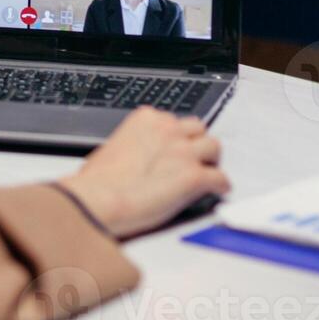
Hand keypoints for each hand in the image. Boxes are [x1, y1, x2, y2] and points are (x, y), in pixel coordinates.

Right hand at [61, 108, 229, 237]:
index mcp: (146, 119)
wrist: (97, 200)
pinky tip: (215, 192)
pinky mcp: (194, 177)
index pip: (173, 120)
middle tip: (190, 161)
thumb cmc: (97, 181)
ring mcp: (183, 152)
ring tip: (204, 174)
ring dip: (210, 160)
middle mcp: (167, 130)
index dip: (175, 137)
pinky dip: (219, 186)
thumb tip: (142, 156)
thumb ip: (135, 143)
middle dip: (195, 144)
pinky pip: (220, 178)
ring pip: (214, 147)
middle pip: (198, 129)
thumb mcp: (112, 147)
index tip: (173, 149)